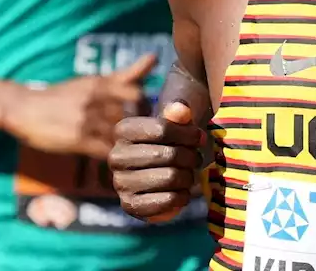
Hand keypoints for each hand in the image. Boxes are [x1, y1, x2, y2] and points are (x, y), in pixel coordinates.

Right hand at [1, 54, 156, 159]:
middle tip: (146, 137)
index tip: (149, 117)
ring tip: (135, 150)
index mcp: (101, 83)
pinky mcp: (78, 139)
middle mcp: (96, 98)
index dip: (147, 108)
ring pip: (121, 134)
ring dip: (129, 144)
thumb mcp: (95, 81)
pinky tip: (117, 159)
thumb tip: (155, 57)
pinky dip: (115, 156)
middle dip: (142, 128)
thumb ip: (127, 74)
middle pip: (132, 116)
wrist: (24, 108)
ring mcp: (87, 119)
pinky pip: (106, 150)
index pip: (138, 94)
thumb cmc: (64, 96)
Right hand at [111, 102, 205, 222]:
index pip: (162, 129)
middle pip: (168, 155)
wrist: (165, 172)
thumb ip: (180, 112)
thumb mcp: (178, 122)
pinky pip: (167, 201)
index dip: (188, 134)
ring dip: (188, 177)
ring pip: (170, 177)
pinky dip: (182, 196)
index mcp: (123, 130)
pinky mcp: (130, 206)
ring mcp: (120, 183)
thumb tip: (181, 110)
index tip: (199, 138)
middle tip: (196, 159)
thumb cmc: (173, 141)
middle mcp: (116, 156)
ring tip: (188, 174)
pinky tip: (182, 191)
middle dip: (191, 157)